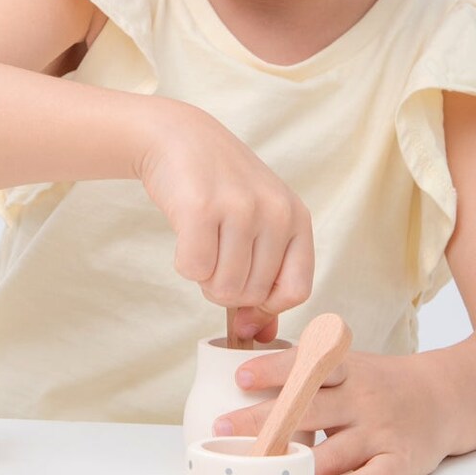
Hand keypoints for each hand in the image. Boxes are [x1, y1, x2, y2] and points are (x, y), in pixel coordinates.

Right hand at [135, 102, 312, 339]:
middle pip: (252, 294)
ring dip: (204, 277)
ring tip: (202, 242)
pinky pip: (192, 270)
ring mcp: (239, 208)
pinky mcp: (201, 208)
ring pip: (223, 287)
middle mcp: (275, 212)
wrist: (178, 137)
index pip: (296, 290)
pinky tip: (185, 234)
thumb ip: (265, 280)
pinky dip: (183, 263)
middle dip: (225, 288)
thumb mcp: (257, 224)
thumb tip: (257, 337)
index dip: (266, 305)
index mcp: (297, 218)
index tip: (244, 298)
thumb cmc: (220, 187)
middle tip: (215, 254)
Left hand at [212, 348, 449, 474]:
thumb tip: (244, 373)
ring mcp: (381, 430)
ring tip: (266, 470)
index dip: (272, 371)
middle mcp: (362, 398)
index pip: (306, 366)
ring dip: (301, 462)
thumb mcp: (347, 364)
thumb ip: (306, 369)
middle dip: (264, 420)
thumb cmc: (379, 383)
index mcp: (346, 370)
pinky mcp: (400, 460)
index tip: (239, 378)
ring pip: (337, 449)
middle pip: (308, 409)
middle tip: (224, 428)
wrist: (444, 397)